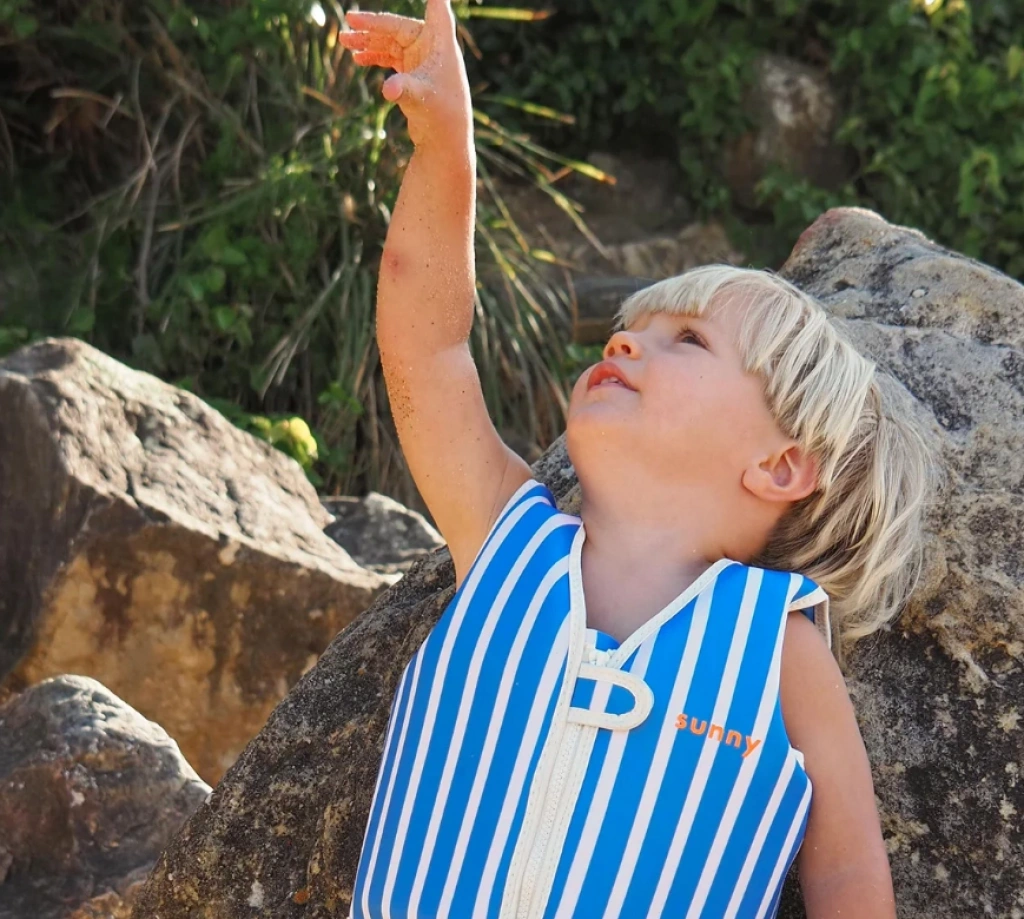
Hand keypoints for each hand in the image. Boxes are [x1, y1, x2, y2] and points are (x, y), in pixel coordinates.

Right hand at [339, 0, 471, 149]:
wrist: (445, 140)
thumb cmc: (442, 115)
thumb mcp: (421, 98)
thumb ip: (404, 89)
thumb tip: (388, 90)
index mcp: (441, 42)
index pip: (437, 8)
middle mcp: (432, 46)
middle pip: (398, 26)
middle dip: (373, 25)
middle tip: (348, 22)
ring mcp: (422, 58)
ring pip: (390, 42)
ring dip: (369, 42)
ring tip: (345, 42)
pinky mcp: (414, 72)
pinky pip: (390, 56)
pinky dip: (375, 56)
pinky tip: (358, 59)